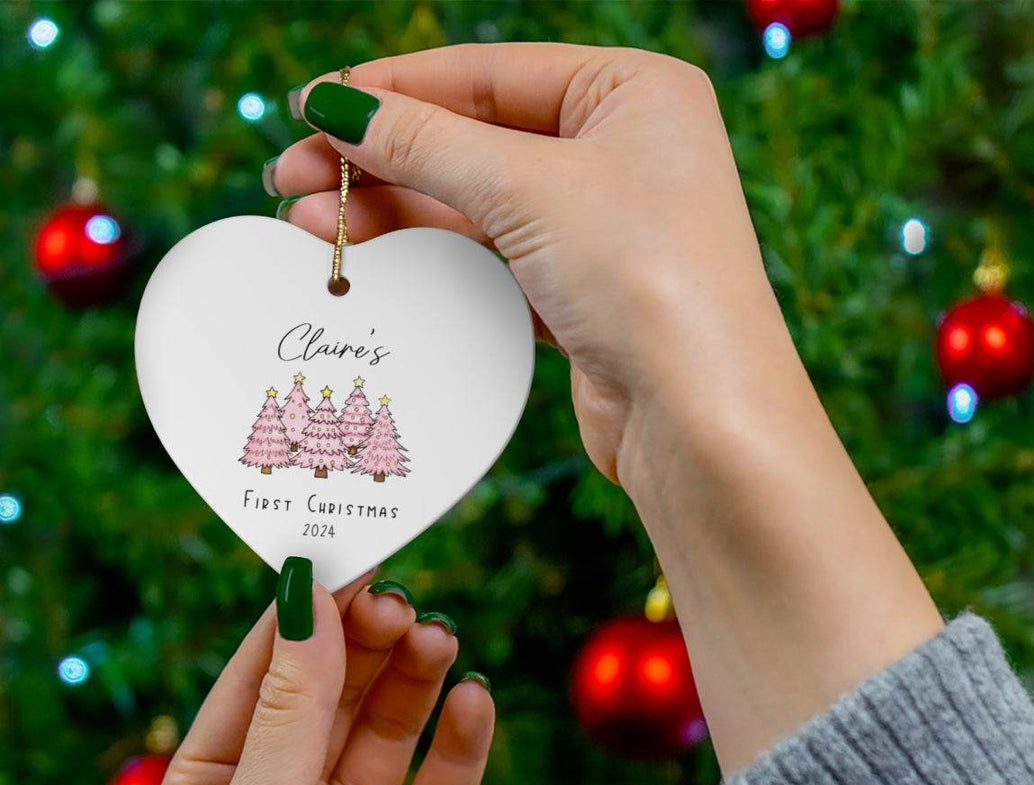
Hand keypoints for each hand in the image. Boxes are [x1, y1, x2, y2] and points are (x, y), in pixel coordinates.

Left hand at [150, 571, 493, 784]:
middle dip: (366, 643)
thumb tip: (306, 595)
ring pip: (389, 730)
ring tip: (440, 640)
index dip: (304, 614)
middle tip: (402, 602)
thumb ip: (292, 706)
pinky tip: (474, 701)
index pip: (263, 674)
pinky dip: (461, 742)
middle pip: (334, 693)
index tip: (349, 556)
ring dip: (415, 680)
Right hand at [271, 42, 772, 484]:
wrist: (700, 418)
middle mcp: (624, 152)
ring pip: (478, 204)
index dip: (394, 89)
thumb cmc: (646, 278)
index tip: (313, 106)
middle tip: (291, 177)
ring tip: (310, 224)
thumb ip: (427, 143)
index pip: (489, 74)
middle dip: (380, 159)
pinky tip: (375, 259)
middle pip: (475, 140)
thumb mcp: (528, 188)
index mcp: (633, 92)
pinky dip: (435, 259)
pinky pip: (493, 260)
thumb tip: (339, 106)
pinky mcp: (584, 294)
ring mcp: (604, 227)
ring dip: (396, 212)